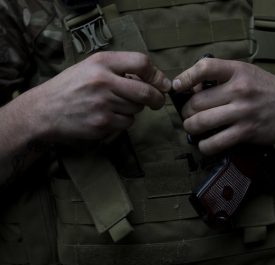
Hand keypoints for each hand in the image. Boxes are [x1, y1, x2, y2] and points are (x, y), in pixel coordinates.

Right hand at [26, 51, 170, 142]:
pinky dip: (124, 121)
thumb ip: (118, 69)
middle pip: (146, 91)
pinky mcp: (102, 123)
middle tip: (158, 101)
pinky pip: (127, 123)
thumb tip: (152, 79)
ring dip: (134, 109)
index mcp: (101, 62)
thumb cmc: (71, 87)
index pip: (141, 62)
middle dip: (157, 98)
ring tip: (116, 105)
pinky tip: (109, 116)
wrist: (44, 111)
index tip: (163, 83)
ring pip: (137, 109)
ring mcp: (102, 104)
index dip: (157, 74)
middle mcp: (103, 81)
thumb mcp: (91, 67)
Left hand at [172, 58, 274, 153]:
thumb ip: (223, 77)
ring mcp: (243, 112)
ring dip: (191, 128)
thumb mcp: (247, 73)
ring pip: (201, 122)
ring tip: (193, 128)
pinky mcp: (247, 132)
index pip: (204, 67)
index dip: (185, 77)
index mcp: (238, 71)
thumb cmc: (268, 89)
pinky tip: (205, 144)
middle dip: (186, 111)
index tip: (177, 86)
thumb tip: (192, 89)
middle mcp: (240, 90)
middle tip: (188, 115)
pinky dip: (205, 146)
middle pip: (197, 101)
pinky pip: (215, 142)